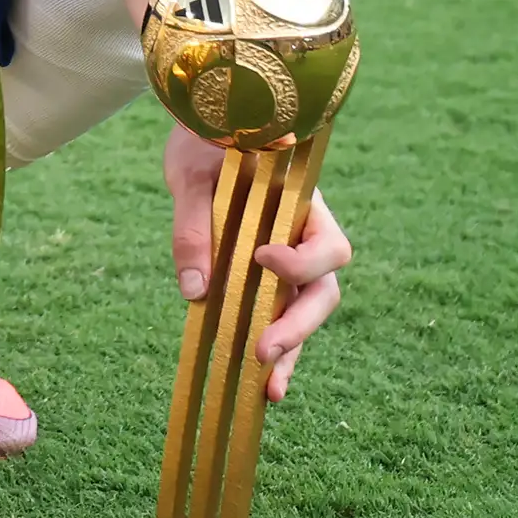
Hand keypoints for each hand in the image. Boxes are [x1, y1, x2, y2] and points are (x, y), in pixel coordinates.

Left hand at [164, 123, 352, 401]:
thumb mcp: (192, 177)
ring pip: (304, 312)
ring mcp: (288, 261)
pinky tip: (261, 388)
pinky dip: (274, 352)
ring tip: (268, 391)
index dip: (299, 263)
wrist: (200, 127)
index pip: (326, 245)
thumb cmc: (203, 140)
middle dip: (297, 325)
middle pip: (323, 290)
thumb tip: (197, 289)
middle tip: (262, 350)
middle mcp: (303, 236)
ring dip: (290, 350)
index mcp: (302, 203)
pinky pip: (277, 317)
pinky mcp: (264, 279)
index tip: (260, 258)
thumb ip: (194, 228)